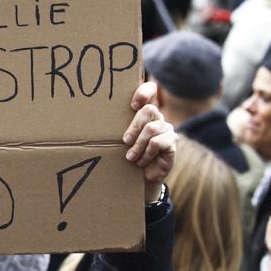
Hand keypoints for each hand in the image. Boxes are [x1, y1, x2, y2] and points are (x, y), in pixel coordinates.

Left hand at [122, 82, 176, 202]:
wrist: (141, 179)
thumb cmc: (129, 156)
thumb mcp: (123, 140)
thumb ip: (120, 127)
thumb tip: (99, 120)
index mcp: (145, 113)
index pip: (150, 91)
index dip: (144, 92)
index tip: (132, 105)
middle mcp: (158, 118)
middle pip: (148, 110)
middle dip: (134, 126)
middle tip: (125, 141)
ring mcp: (167, 129)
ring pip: (151, 128)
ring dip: (138, 145)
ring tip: (131, 157)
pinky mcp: (172, 143)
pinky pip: (158, 142)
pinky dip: (147, 153)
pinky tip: (141, 161)